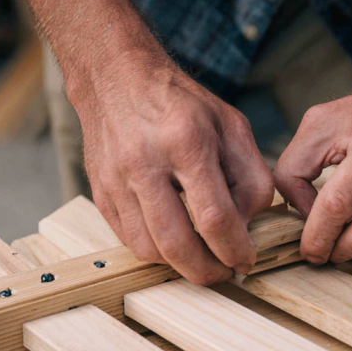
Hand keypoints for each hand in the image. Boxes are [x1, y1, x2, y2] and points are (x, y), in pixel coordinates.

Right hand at [74, 60, 273, 283]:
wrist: (116, 78)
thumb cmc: (180, 103)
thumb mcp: (232, 126)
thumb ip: (251, 177)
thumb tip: (247, 226)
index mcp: (185, 141)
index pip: (214, 217)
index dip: (235, 250)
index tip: (246, 260)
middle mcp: (145, 163)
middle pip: (177, 244)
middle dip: (207, 271)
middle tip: (225, 273)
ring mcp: (116, 181)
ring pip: (149, 250)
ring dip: (179, 265)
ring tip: (201, 257)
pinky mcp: (100, 193)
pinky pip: (128, 240)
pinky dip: (155, 250)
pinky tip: (173, 241)